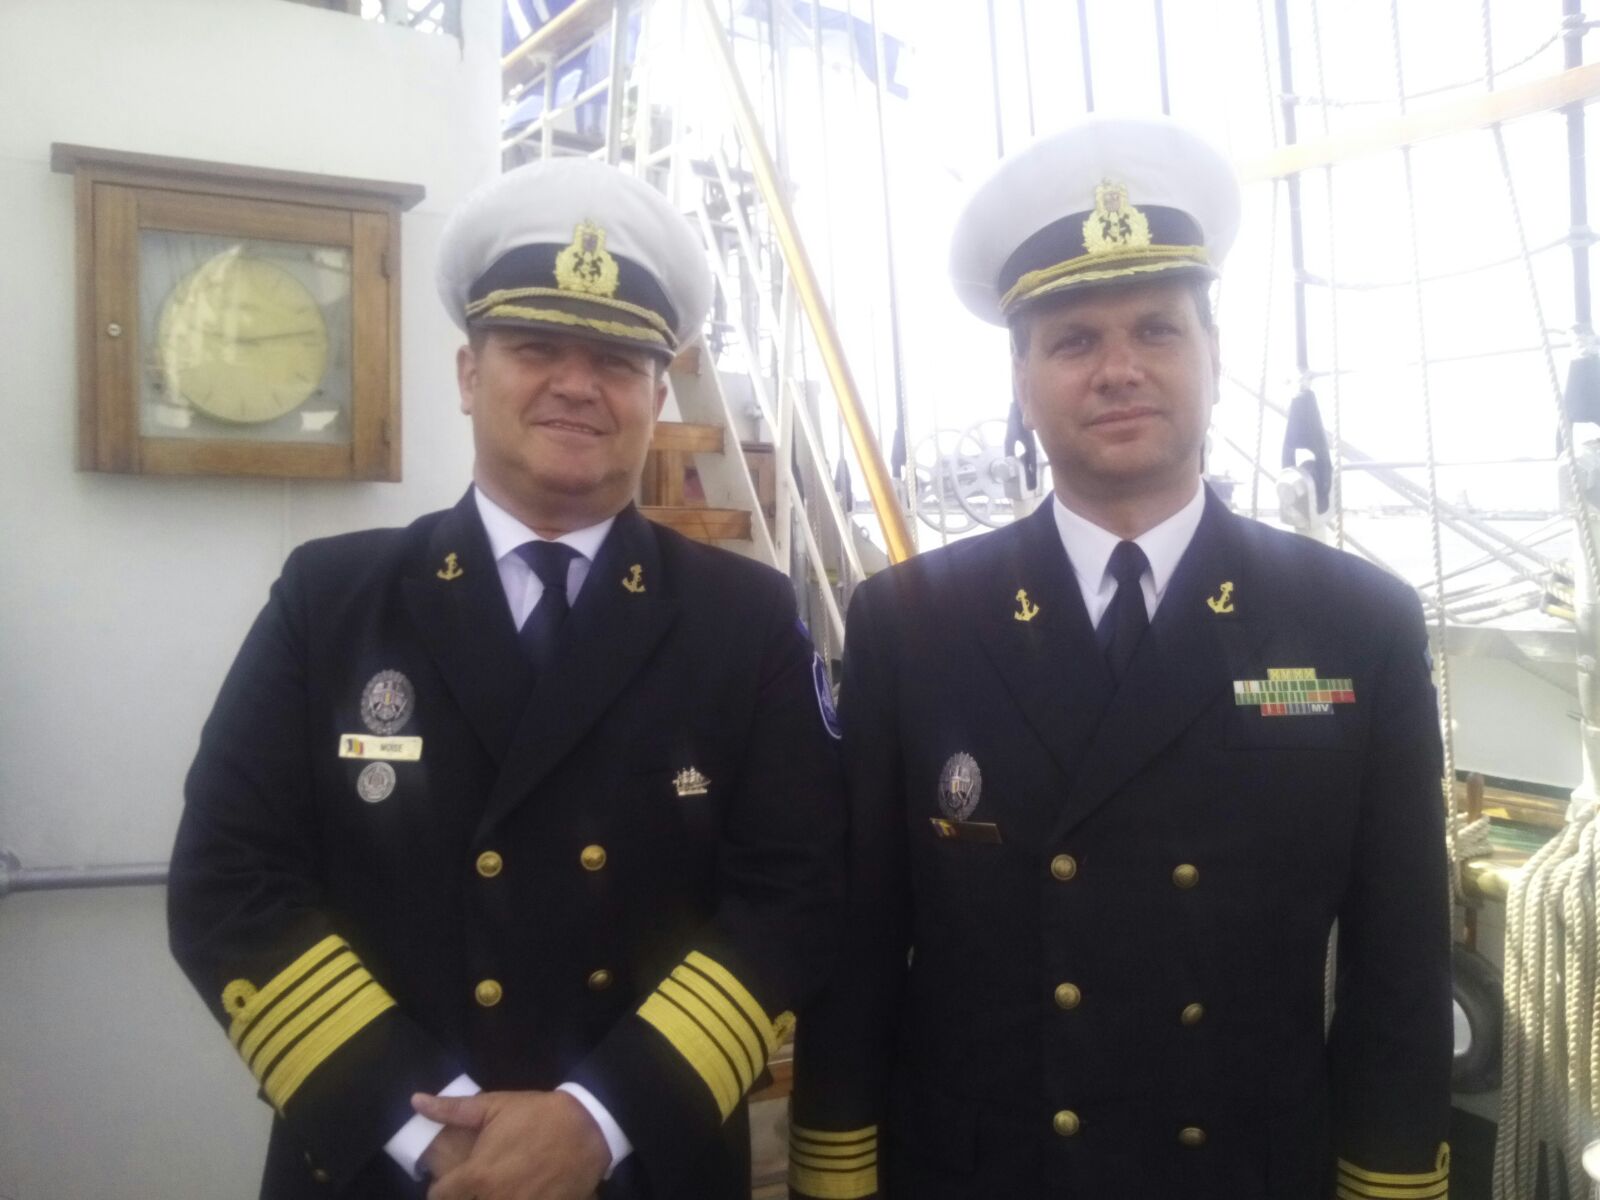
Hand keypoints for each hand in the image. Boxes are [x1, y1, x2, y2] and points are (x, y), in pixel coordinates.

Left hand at [413, 1089, 609, 1199]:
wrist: (588, 1129)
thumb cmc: (537, 1115)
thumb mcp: (495, 1106)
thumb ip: (452, 1109)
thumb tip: (416, 1101)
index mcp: (476, 1176)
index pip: (440, 1197)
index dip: (441, 1190)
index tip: (449, 1182)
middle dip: (464, 1196)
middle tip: (474, 1184)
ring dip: (486, 1198)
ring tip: (496, 1187)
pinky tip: (520, 1191)